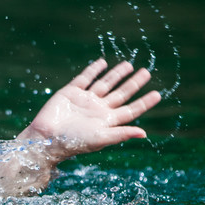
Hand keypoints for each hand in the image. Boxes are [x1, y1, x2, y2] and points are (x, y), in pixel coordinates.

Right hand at [17, 59, 160, 161]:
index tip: (157, 94)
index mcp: (107, 121)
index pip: (130, 110)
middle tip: (146, 72)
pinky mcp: (70, 92)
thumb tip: (144, 133)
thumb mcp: (100, 138)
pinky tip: (102, 63)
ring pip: (105, 83)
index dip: (144, 102)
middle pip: (121, 94)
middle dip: (133, 83)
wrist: (47, 137)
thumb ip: (121, 133)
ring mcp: (85, 99)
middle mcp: (98, 109)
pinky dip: (94, 70)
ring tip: (129, 65)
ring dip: (117, 74)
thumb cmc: (74, 142)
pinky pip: (85, 78)